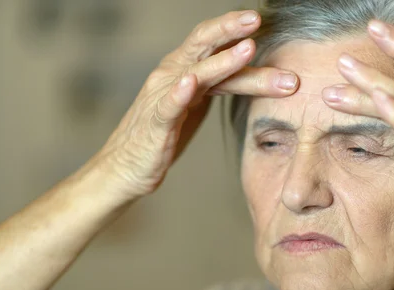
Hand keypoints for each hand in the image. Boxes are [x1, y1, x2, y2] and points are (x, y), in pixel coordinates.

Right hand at [96, 10, 298, 200]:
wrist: (126, 166)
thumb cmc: (166, 134)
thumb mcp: (199, 103)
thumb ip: (221, 83)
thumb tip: (254, 69)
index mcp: (186, 69)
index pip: (213, 41)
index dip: (236, 28)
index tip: (266, 19)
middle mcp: (172, 75)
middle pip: (203, 44)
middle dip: (231, 29)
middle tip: (258, 19)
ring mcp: (162, 96)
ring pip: (196, 73)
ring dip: (224, 61)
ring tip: (248, 48)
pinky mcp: (156, 123)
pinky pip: (168, 105)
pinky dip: (180, 93)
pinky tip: (191, 82)